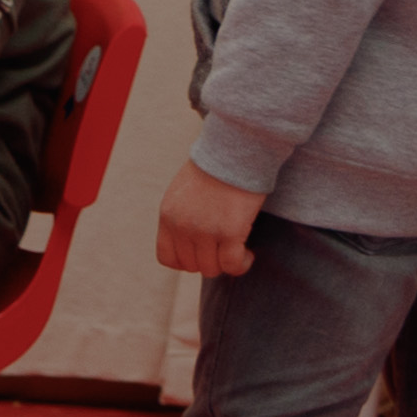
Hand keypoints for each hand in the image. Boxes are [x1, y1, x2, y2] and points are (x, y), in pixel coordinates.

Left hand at [154, 158, 266, 275]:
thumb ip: (182, 215)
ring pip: (212, 268)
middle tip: (225, 249)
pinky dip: (242, 265)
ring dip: (227, 264)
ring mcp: (204, 231)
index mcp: (168, 216)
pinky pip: (232, 264)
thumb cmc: (216, 166)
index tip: (203, 253)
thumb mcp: (184, 191)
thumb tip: (191, 240)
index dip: (186, 261)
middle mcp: (182, 226)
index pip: (167, 258)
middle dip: (210, 261)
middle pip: (192, 265)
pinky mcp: (229, 231)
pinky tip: (249, 255)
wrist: (236, 148)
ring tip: (239, 251)